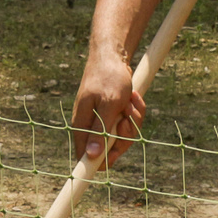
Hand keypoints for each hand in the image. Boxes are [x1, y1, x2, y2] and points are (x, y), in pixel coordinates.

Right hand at [68, 54, 145, 168]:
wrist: (113, 56)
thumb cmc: (109, 77)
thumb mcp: (109, 104)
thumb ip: (101, 130)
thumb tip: (91, 155)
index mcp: (83, 125)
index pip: (86, 157)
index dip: (102, 161)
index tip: (115, 154)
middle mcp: (91, 126)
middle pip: (111, 149)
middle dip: (125, 134)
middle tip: (126, 116)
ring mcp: (103, 121)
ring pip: (124, 136)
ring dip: (133, 119)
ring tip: (130, 101)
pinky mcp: (113, 116)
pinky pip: (129, 124)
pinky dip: (134, 112)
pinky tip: (132, 98)